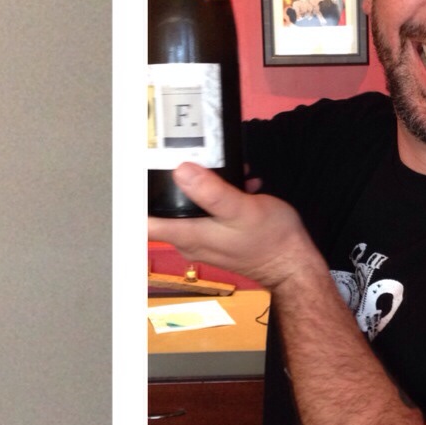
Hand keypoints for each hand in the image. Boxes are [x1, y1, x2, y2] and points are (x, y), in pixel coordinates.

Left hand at [147, 165, 325, 290]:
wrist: (292, 263)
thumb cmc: (270, 239)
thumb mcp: (241, 209)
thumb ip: (211, 192)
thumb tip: (182, 172)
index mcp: (188, 235)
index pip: (144, 223)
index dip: (135, 201)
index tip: (133, 179)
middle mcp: (189, 241)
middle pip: (165, 212)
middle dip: (176, 185)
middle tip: (191, 162)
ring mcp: (202, 240)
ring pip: (190, 209)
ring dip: (204, 188)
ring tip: (229, 174)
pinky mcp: (216, 237)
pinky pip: (208, 213)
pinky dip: (219, 198)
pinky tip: (240, 186)